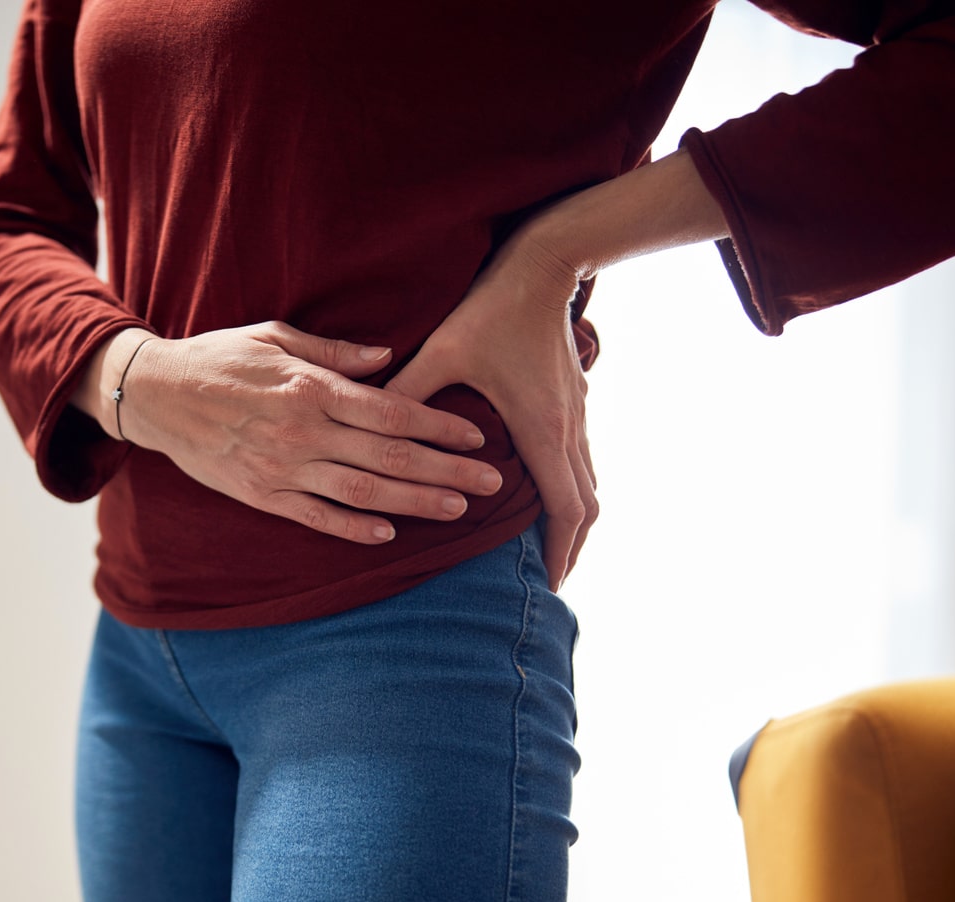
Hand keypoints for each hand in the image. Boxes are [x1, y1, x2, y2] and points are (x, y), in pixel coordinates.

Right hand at [92, 321, 504, 544]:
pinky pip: (315, 517)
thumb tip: (389, 356)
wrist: (154, 394)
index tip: (478, 437)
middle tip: (493, 483)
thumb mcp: (275, 336)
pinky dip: (353, 528)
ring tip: (456, 510)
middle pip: (390, 457)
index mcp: (311, 388)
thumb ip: (335, 352)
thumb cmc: (219, 358)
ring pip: (362, 492)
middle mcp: (303, 432)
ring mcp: (282, 468)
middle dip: (447, 471)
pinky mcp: (261, 494)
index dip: (440, 426)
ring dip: (414, 502)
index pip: (392, 411)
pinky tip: (388, 533)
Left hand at [384, 229, 596, 590]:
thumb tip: (366, 428)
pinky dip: (573, 490)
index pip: (562, 508)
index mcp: (540, 428)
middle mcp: (566, 429)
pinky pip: (582, 462)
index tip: (547, 583)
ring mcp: (576, 415)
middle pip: (586, 507)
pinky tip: (552, 499)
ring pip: (588, 485)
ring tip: (554, 550)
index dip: (558, 549)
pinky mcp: (575, 401)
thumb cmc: (491, 309)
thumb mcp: (442, 353)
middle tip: (552, 582)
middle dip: (571, 548)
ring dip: (574, 522)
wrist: (543, 265)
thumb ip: (405, 397)